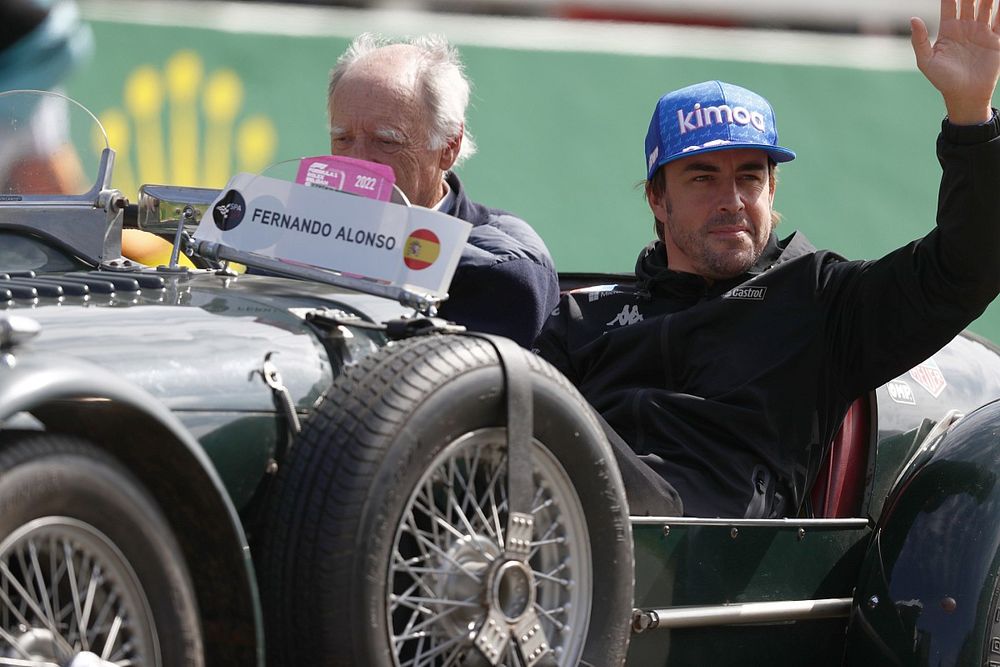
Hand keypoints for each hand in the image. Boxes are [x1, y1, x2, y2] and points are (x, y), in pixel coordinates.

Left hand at [911, 0, 999, 123]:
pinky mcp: (996, 40)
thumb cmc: (942, 81)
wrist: (965, 96)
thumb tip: (912, 19)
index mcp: (949, 30)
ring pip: (986, 7)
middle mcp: (966, 27)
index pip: (950, 5)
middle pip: (970, 2)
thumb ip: (919, 40)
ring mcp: (982, 32)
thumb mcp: (926, 61)